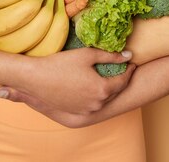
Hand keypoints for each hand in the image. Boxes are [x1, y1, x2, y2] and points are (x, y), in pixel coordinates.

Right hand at [0, 47, 134, 115]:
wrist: (37, 79)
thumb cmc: (62, 64)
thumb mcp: (87, 55)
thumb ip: (109, 55)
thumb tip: (128, 55)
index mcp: (102, 89)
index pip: (123, 80)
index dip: (128, 70)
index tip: (131, 62)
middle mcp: (97, 103)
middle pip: (115, 91)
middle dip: (121, 80)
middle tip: (123, 69)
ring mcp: (87, 110)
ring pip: (104, 99)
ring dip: (109, 89)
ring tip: (109, 76)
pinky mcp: (77, 113)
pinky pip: (93, 104)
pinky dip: (97, 96)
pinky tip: (93, 86)